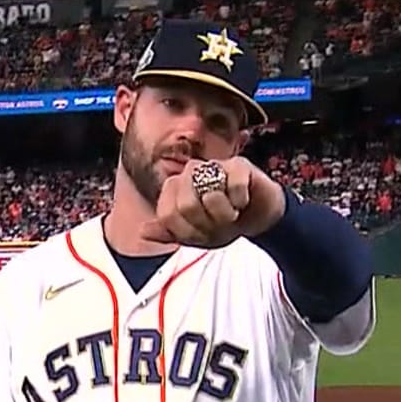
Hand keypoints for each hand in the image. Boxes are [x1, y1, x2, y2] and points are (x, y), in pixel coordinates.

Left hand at [143, 157, 286, 248]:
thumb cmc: (223, 224)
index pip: (167, 214)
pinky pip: (234, 184)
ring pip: (209, 194)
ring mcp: (215, 167)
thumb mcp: (193, 236)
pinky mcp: (239, 165)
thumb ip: (167, 233)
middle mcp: (191, 174)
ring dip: (225, 214)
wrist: (258, 219)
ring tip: (233, 212)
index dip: (186, 231)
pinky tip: (243, 201)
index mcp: (175, 190)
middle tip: (220, 223)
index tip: (201, 233)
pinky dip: (240, 200)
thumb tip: (142, 232)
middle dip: (206, 224)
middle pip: (186, 205)